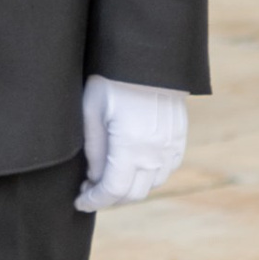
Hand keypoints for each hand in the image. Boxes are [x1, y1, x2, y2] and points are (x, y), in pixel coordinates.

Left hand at [77, 75, 187, 213]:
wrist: (147, 57)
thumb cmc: (112, 80)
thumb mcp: (91, 111)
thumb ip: (93, 150)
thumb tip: (93, 178)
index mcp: (130, 147)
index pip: (112, 190)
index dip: (94, 200)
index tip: (79, 201)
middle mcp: (155, 153)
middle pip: (133, 193)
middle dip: (109, 197)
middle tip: (89, 190)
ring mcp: (170, 147)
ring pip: (151, 184)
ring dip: (129, 187)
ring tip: (108, 176)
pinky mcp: (179, 138)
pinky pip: (166, 169)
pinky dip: (148, 175)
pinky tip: (132, 165)